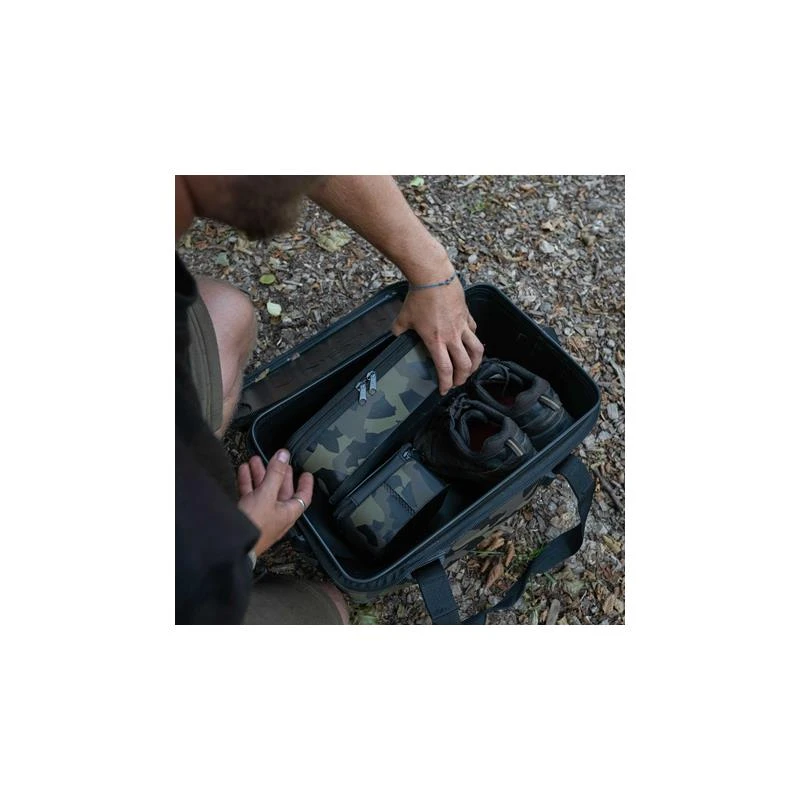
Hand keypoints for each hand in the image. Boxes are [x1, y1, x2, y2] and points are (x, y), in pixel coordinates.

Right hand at [237, 450, 312, 555]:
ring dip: (260, 475)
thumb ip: (275, 474)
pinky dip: (247, 483)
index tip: (306, 474)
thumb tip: (284, 455)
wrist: (230, 543)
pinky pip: (249, 495)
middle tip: (278, 461)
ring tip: (255, 460)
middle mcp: (276, 514)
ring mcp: (261, 515)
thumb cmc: (254, 525)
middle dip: (278, 473)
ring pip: (263, 491)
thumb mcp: (267, 495)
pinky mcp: (246, 515)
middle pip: (281, 490)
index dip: (305, 484)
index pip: (302, 496)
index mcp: (288, 512)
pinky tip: (243, 471)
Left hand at [392, 276, 483, 393]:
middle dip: (463, 378)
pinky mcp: (467, 315)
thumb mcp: (404, 317)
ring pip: (476, 350)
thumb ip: (399, 331)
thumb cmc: (418, 297)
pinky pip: (474, 332)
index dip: (446, 383)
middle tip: (458, 382)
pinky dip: (474, 340)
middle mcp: (452, 337)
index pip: (445, 369)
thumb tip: (395, 336)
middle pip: (464, 364)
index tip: (444, 390)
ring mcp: (462, 326)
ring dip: (476, 363)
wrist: (434, 277)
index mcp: (436, 341)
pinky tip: (470, 342)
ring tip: (471, 368)